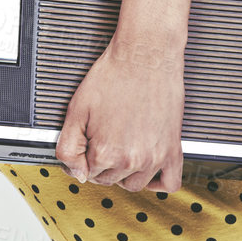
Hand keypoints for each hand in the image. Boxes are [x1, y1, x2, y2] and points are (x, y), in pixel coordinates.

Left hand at [56, 37, 185, 192]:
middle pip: (109, 179)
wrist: (145, 56)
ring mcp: (154, 158)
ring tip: (122, 146)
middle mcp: (131, 160)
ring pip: (134, 184)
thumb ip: (68, 147)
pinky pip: (169, 183)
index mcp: (105, 152)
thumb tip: (74, 173)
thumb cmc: (113, 75)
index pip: (86, 174)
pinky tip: (147, 166)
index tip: (86, 144)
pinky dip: (158, 181)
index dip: (82, 157)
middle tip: (104, 137)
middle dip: (102, 163)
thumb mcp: (76, 109)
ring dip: (125, 172)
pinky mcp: (173, 150)